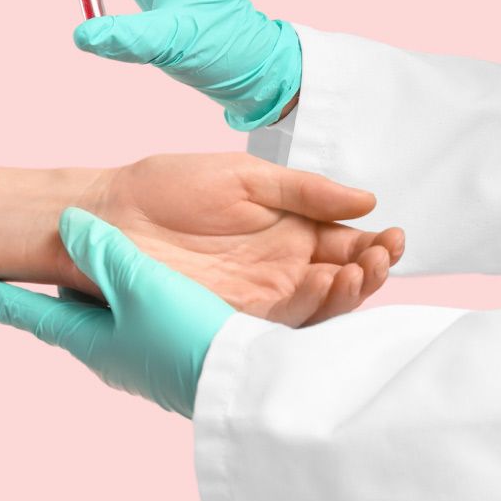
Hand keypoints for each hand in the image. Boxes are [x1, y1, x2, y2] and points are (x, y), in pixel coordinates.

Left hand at [0, 207, 236, 416]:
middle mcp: (110, 354)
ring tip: (88, 270)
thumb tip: (68, 226)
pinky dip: (136, 300)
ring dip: (96, 291)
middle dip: (47, 290)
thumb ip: (102, 252)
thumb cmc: (190, 337)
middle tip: (23, 267)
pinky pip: (142, 322)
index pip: (27, 313)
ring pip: (107, 316)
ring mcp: (142, 361)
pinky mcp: (176, 360)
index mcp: (90, 340)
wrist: (250, 389)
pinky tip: (152, 289)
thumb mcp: (140, 285)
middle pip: (68, 312)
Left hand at [68, 153, 402, 325]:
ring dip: (346, 292)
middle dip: (368, 272)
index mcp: (287, 233)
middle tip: (381, 256)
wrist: (108, 212)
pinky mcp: (232, 317)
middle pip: (339, 280)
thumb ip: (303, 188)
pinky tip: (326, 287)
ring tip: (359, 270)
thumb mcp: (245, 177)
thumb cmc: (167, 187)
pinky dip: (309, 309)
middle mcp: (278, 270)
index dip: (372, 244)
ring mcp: (257, 297)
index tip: (392, 236)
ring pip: (316, 305)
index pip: (343, 244)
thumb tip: (367, 199)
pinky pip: (279, 323)